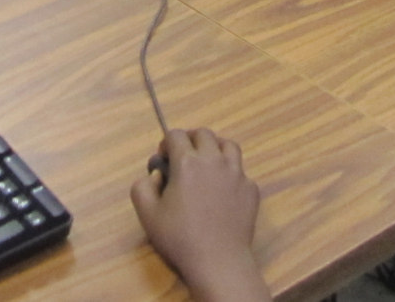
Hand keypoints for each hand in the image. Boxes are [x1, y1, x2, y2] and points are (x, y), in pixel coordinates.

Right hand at [131, 130, 269, 301]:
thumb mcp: (147, 214)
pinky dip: (231, 174)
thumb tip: (155, 174)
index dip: (166, 143)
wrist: (218, 261)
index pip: (176, 135)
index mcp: (188, 162)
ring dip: (215, 148)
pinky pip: (241, 171)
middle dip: (190, 140)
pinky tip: (224, 191)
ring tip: (207, 163)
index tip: (164, 159)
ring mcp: (237, 173)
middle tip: (184, 157)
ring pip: (228, 145)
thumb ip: (142, 187)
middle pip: (203, 134)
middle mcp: (214, 160)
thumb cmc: (180, 238)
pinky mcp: (251, 189)